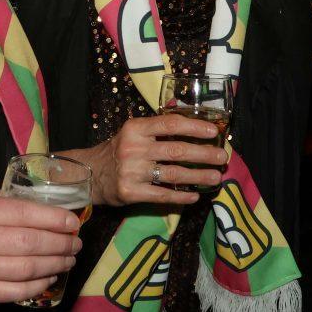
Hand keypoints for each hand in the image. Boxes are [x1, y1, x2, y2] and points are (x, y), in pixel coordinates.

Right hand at [0, 192, 81, 304]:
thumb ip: (0, 200)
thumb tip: (40, 203)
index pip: (25, 214)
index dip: (54, 218)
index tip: (73, 220)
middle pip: (31, 243)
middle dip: (61, 243)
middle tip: (76, 241)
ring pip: (28, 269)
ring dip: (56, 264)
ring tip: (69, 258)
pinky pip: (16, 291)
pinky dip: (38, 285)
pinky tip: (50, 276)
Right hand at [74, 114, 226, 206]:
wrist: (89, 174)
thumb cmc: (117, 151)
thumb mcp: (132, 132)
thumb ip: (157, 126)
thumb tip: (188, 116)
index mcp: (136, 129)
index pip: (170, 124)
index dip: (195, 127)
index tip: (214, 132)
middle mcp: (134, 148)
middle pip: (176, 150)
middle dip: (203, 154)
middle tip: (221, 158)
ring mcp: (132, 171)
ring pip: (173, 173)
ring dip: (198, 176)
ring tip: (215, 177)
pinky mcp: (131, 192)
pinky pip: (162, 195)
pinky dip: (181, 196)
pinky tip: (194, 196)